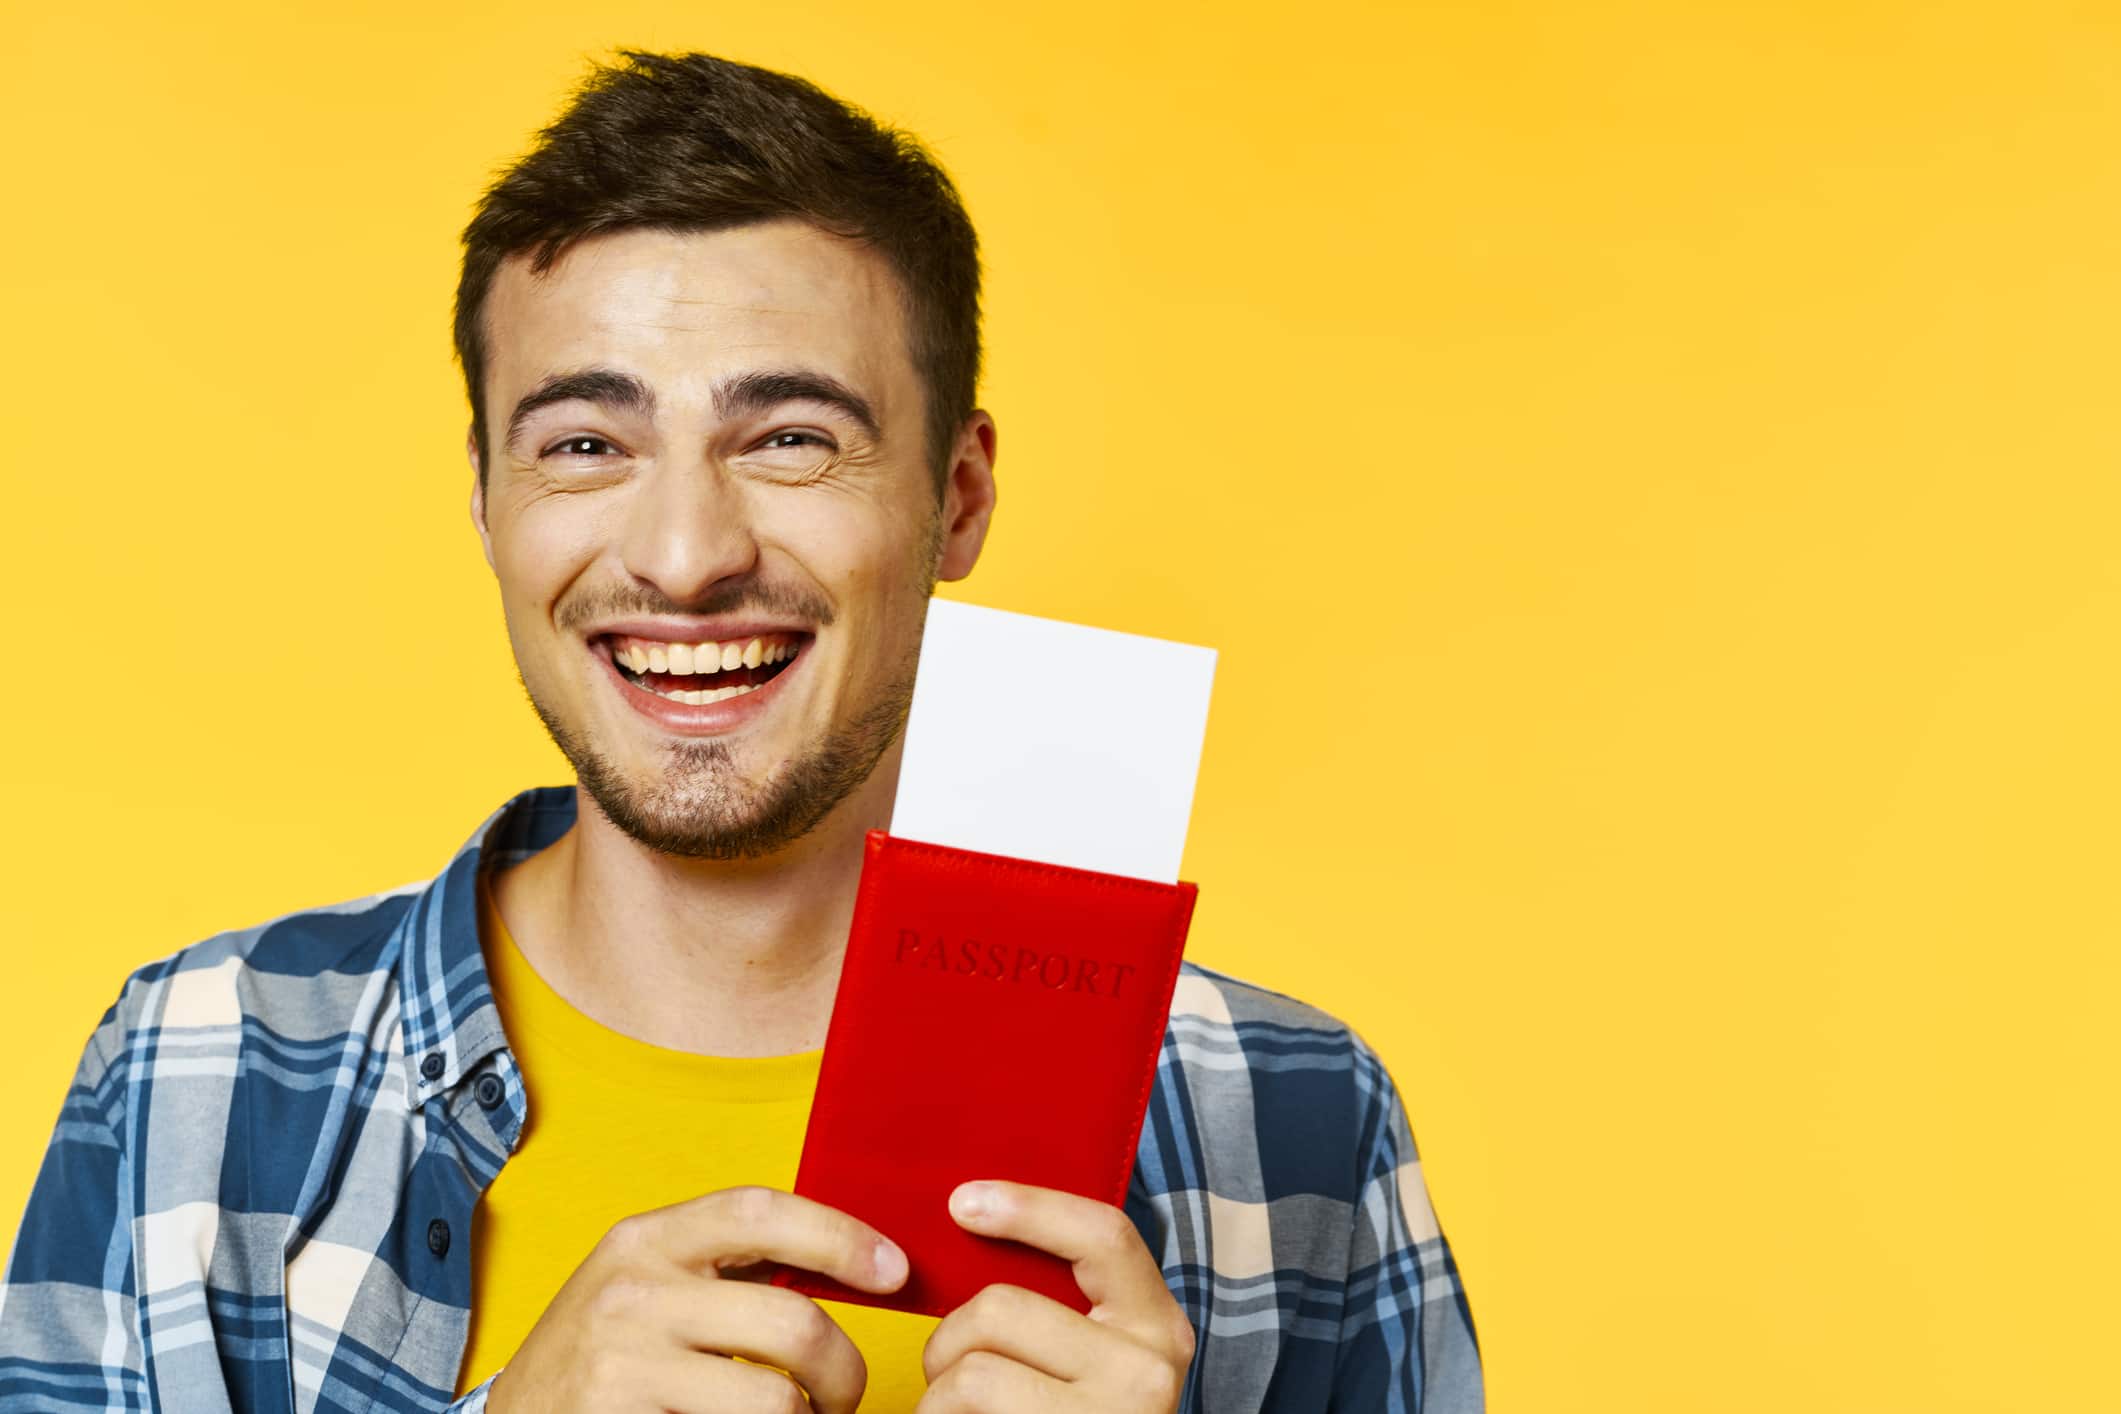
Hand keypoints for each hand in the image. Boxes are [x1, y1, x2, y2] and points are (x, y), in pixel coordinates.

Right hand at [483, 1185, 907, 1413]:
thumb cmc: (602, 1355)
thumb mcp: (649, 1285)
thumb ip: (727, 1266)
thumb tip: (855, 1259)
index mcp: (647, 1240)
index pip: (760, 1212)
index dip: (841, 1235)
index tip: (895, 1271)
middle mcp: (631, 1294)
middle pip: (793, 1325)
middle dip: (843, 1372)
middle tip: (840, 1396)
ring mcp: (622, 1368)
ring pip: (776, 1403)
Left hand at [916, 1180, 1195, 1412]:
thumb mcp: (1094, 1361)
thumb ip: (1061, 1306)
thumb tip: (973, 1220)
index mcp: (1159, 1328)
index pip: (1103, 1235)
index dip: (1029, 1207)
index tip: (961, 1202)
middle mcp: (1146, 1373)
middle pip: (999, 1307)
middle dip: (948, 1340)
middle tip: (947, 1375)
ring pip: (967, 1373)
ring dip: (936, 1399)